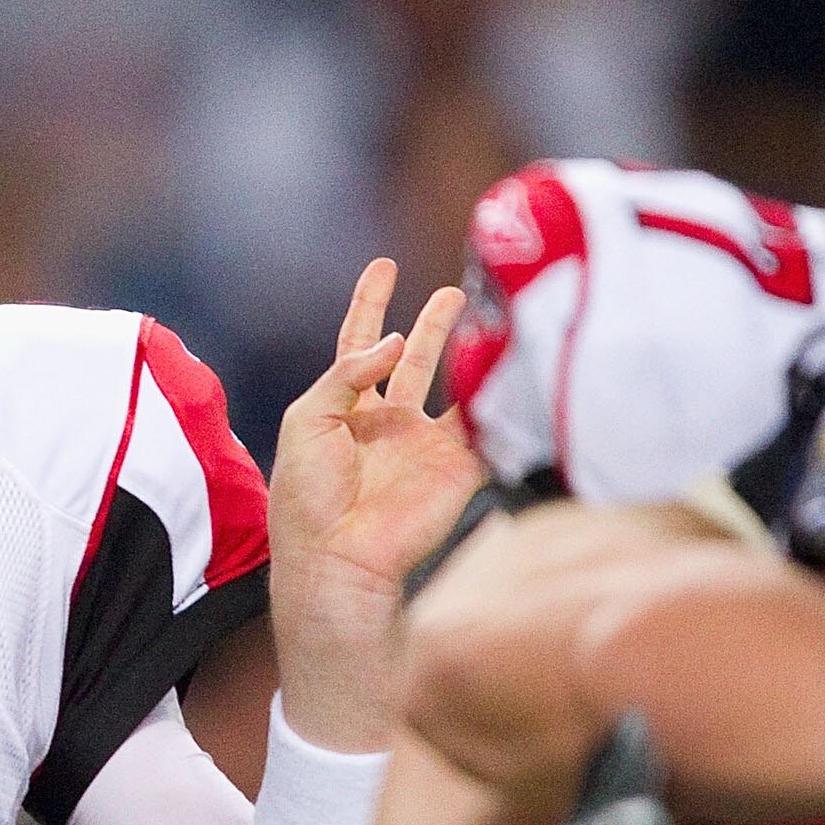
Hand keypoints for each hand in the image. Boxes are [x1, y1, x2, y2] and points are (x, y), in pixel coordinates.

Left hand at [268, 258, 484, 746]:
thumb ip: (346, 372)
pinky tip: (516, 361)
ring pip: (457, 385)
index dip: (370, 303)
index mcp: (345, 409)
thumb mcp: (308, 419)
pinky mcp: (459, 467)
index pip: (358, 344)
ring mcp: (425, 445)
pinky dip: (503, 395)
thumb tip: (393, 341)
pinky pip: (488, 425)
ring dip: (472, 350)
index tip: (382, 266)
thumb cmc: (307, 496)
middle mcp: (388, 423)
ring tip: (489, 311)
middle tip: (454, 290)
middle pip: (415, 358)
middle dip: (431, 323)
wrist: (339, 558)